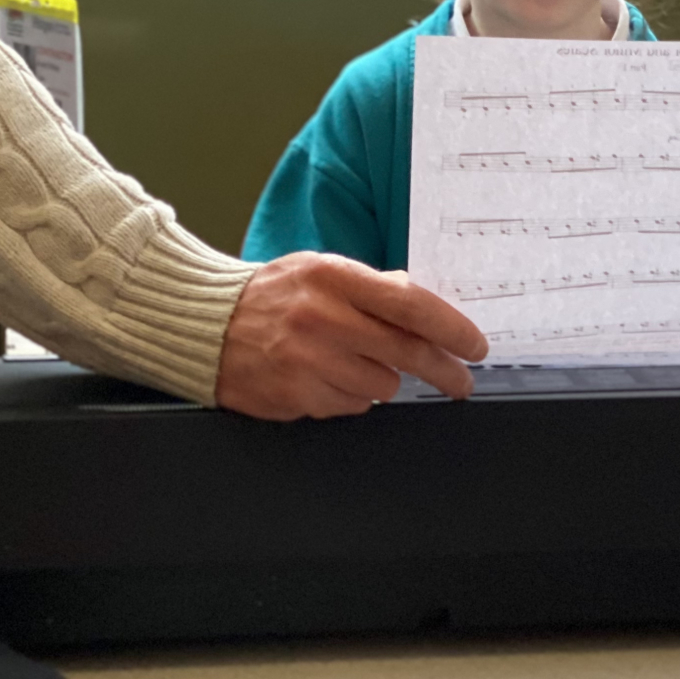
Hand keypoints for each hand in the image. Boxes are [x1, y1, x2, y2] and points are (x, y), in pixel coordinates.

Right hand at [215, 253, 488, 419]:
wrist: (206, 325)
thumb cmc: (273, 295)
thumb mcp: (321, 271)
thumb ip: (372, 287)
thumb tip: (423, 304)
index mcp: (333, 277)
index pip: (409, 304)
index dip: (451, 328)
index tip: (474, 345)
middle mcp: (321, 318)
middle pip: (406, 352)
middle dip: (445, 370)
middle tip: (462, 380)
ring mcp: (306, 361)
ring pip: (382, 387)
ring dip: (384, 380)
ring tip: (358, 363)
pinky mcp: (294, 396)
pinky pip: (350, 406)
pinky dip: (350, 397)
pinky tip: (328, 377)